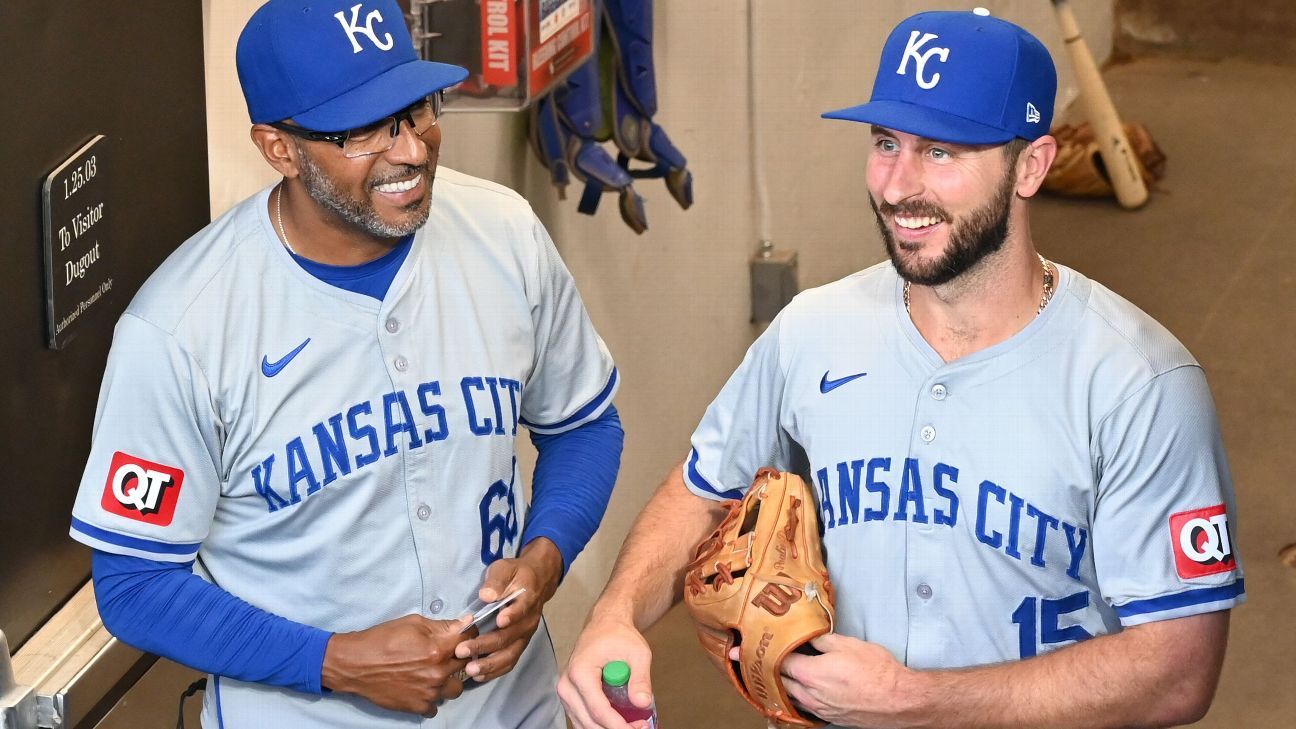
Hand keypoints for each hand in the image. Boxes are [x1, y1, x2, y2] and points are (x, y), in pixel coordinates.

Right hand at [322, 614, 475, 715]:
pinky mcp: (418, 706)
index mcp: (439, 648)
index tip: (462, 636)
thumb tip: (466, 623)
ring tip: (434, 674)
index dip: (468, 635)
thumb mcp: (413, 623)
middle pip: (466, 664)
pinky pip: (436, 706)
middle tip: (444, 654)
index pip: (470, 640)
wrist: (355, 664)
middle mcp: (438, 672)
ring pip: (455, 689)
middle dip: (458, 657)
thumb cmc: (382, 639)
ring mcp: (430, 692)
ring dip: (448, 681)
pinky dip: (431, 698)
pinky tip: (422, 688)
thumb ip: (442, 626)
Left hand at [454, 538, 563, 681]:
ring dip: (490, 664)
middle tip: (462, 650)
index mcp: (527, 598)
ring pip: (510, 654)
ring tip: (470, 669)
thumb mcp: (505, 568)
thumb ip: (496, 581)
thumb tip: (487, 595)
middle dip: (485, 645)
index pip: (521, 608)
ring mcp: (525, 635)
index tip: (498, 621)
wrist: (537, 582)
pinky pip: (510, 661)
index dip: (511, 615)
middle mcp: (529, 620)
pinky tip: (479, 675)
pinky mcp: (520, 645)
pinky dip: (496, 671)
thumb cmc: (515, 574)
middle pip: (509, 636)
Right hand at [558, 613, 654, 728]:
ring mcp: (566, 692)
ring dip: (608, 727)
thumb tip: (643, 703)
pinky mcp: (570, 697)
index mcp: (580, 672)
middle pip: (590, 721)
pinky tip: (620, 719)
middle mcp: (567, 684)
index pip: (599, 710)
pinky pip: (583, 719)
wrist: (604, 625)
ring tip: (634, 722)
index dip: (619, 725)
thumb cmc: (618, 636)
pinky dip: (601, 723)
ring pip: (585, 724)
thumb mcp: (638, 653)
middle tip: (641, 726)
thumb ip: (641, 678)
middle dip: (616, 728)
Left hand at [751, 634, 920, 728]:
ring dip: (779, 684)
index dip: (756, 652)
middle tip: (751, 659)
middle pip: (778, 680)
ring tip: (771, 673)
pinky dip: (795, 696)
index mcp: (811, 674)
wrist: (899, 701)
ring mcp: (819, 709)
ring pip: (789, 696)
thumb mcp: (848, 644)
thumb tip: (806, 634)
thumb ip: (821, 639)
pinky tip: (797, 689)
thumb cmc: (877, 671)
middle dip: (764, 668)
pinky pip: (804, 707)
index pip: (775, 661)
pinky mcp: (830, 717)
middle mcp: (810, 694)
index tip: (739, 649)